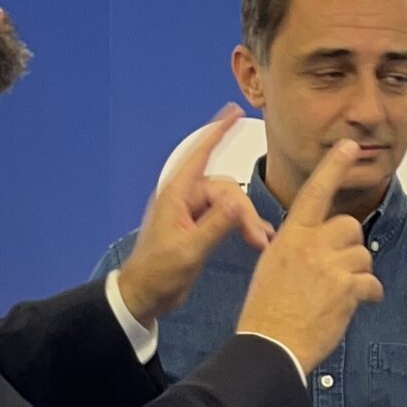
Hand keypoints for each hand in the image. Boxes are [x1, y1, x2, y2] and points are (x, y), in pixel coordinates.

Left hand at [117, 108, 272, 323]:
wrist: (145, 295)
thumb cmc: (158, 273)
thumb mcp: (188, 251)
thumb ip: (214, 226)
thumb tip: (238, 202)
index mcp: (176, 195)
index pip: (200, 154)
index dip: (218, 132)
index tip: (235, 111)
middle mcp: (185, 198)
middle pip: (226, 189)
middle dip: (245, 210)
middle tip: (259, 237)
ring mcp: (192, 213)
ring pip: (229, 204)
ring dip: (247, 220)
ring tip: (261, 241)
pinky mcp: (198, 228)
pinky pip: (225, 217)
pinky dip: (241, 225)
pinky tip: (257, 238)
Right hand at [235, 142, 383, 369]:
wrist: (270, 345)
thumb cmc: (266, 312)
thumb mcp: (272, 267)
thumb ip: (296, 247)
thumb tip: (314, 243)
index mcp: (289, 237)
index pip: (314, 192)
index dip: (333, 167)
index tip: (348, 146)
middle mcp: (310, 245)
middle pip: (349, 226)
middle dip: (350, 245)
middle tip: (339, 268)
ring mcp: (329, 266)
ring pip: (363, 254)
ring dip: (359, 272)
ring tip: (341, 292)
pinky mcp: (347, 289)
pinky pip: (372, 282)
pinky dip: (370, 294)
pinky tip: (360, 303)